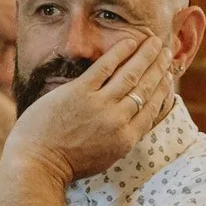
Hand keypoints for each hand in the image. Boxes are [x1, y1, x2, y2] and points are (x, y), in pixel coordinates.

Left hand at [2, 35, 171, 185]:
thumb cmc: (65, 164)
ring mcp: (99, 105)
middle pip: (145, 89)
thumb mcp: (103, 157)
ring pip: (130, 75)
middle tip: (167, 52)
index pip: (151, 108)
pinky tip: (131, 41)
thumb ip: (118, 137)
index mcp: (125, 139)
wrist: (37, 164)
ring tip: (155, 42)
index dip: (162, 89)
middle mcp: (117, 121)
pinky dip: (120, 52)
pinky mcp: (79, 92)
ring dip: (146, 56)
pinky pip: (105, 67)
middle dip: (159, 67)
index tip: (168, 75)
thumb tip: (129, 120)